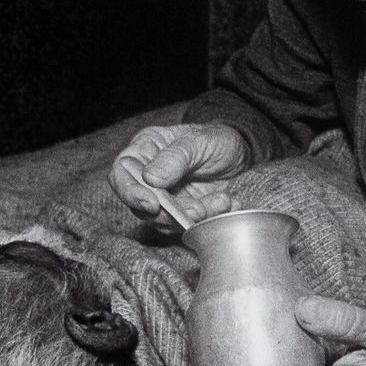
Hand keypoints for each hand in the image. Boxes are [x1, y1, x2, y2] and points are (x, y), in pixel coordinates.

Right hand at [109, 123, 249, 231]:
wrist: (242, 155)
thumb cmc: (216, 139)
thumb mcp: (201, 140)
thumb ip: (176, 157)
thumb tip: (150, 178)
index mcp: (147, 149)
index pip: (122, 171)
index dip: (130, 191)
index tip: (152, 203)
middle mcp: (150, 176)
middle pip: (140, 203)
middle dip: (169, 212)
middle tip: (197, 209)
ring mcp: (166, 197)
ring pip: (164, 220)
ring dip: (192, 217)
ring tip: (221, 201)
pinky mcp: (183, 213)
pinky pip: (187, 226)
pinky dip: (209, 219)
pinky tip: (228, 203)